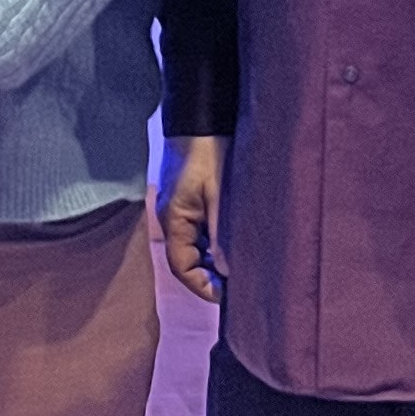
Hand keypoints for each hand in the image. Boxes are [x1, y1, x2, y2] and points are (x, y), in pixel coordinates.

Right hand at [158, 135, 226, 300]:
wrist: (200, 118)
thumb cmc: (207, 154)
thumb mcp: (218, 196)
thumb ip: (221, 236)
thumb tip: (228, 271)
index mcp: (174, 221)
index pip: (182, 267)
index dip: (203, 286)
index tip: (227, 296)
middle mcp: (173, 220)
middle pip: (187, 261)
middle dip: (210, 277)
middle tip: (239, 287)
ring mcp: (181, 211)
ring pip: (195, 248)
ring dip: (213, 261)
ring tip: (240, 269)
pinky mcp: (191, 201)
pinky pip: (200, 233)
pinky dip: (214, 245)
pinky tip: (233, 246)